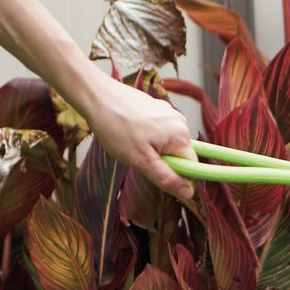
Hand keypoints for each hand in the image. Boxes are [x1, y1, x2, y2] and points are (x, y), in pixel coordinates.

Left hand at [89, 73, 195, 199]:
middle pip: (179, 154)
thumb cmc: (116, 126)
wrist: (98, 97)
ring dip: (153, 149)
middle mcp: (180, 121)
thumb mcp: (141, 160)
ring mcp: (168, 112)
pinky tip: (129, 132)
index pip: (192, 166)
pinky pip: (159, 131)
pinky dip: (147, 136)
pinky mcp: (157, 107)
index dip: (176, 176)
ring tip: (131, 143)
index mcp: (181, 135)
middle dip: (161, 161)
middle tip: (138, 157)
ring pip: (167, 143)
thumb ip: (166, 178)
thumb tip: (188, 192)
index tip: (155, 173)